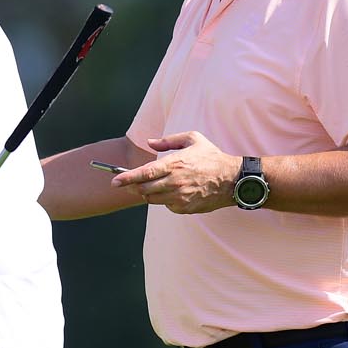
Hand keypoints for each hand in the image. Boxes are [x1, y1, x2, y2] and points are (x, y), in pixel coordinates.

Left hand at [118, 132, 237, 212]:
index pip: (143, 173)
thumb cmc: (211, 157)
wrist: (233, 179)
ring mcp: (179, 197)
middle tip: (129, 183)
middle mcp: (174, 182)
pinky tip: (174, 192)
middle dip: (133, 187)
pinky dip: (164, 200)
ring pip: (152, 199)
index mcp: (174, 164)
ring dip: (148, 193)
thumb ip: (168, 140)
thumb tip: (149, 142)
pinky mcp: (185, 208)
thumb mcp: (193, 139)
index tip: (114, 181)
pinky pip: (166, 206)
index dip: (126, 178)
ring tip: (156, 184)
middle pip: (143, 189)